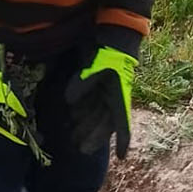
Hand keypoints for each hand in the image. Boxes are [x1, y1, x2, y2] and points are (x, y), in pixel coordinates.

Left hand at [64, 44, 133, 158]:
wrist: (113, 34)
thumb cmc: (109, 51)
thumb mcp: (96, 67)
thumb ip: (82, 84)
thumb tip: (68, 102)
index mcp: (118, 97)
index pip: (121, 123)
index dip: (123, 140)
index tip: (123, 157)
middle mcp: (113, 97)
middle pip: (105, 123)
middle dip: (94, 137)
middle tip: (82, 149)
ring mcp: (106, 91)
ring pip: (96, 114)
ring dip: (86, 125)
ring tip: (73, 136)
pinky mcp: (98, 84)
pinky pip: (91, 102)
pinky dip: (82, 110)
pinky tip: (72, 116)